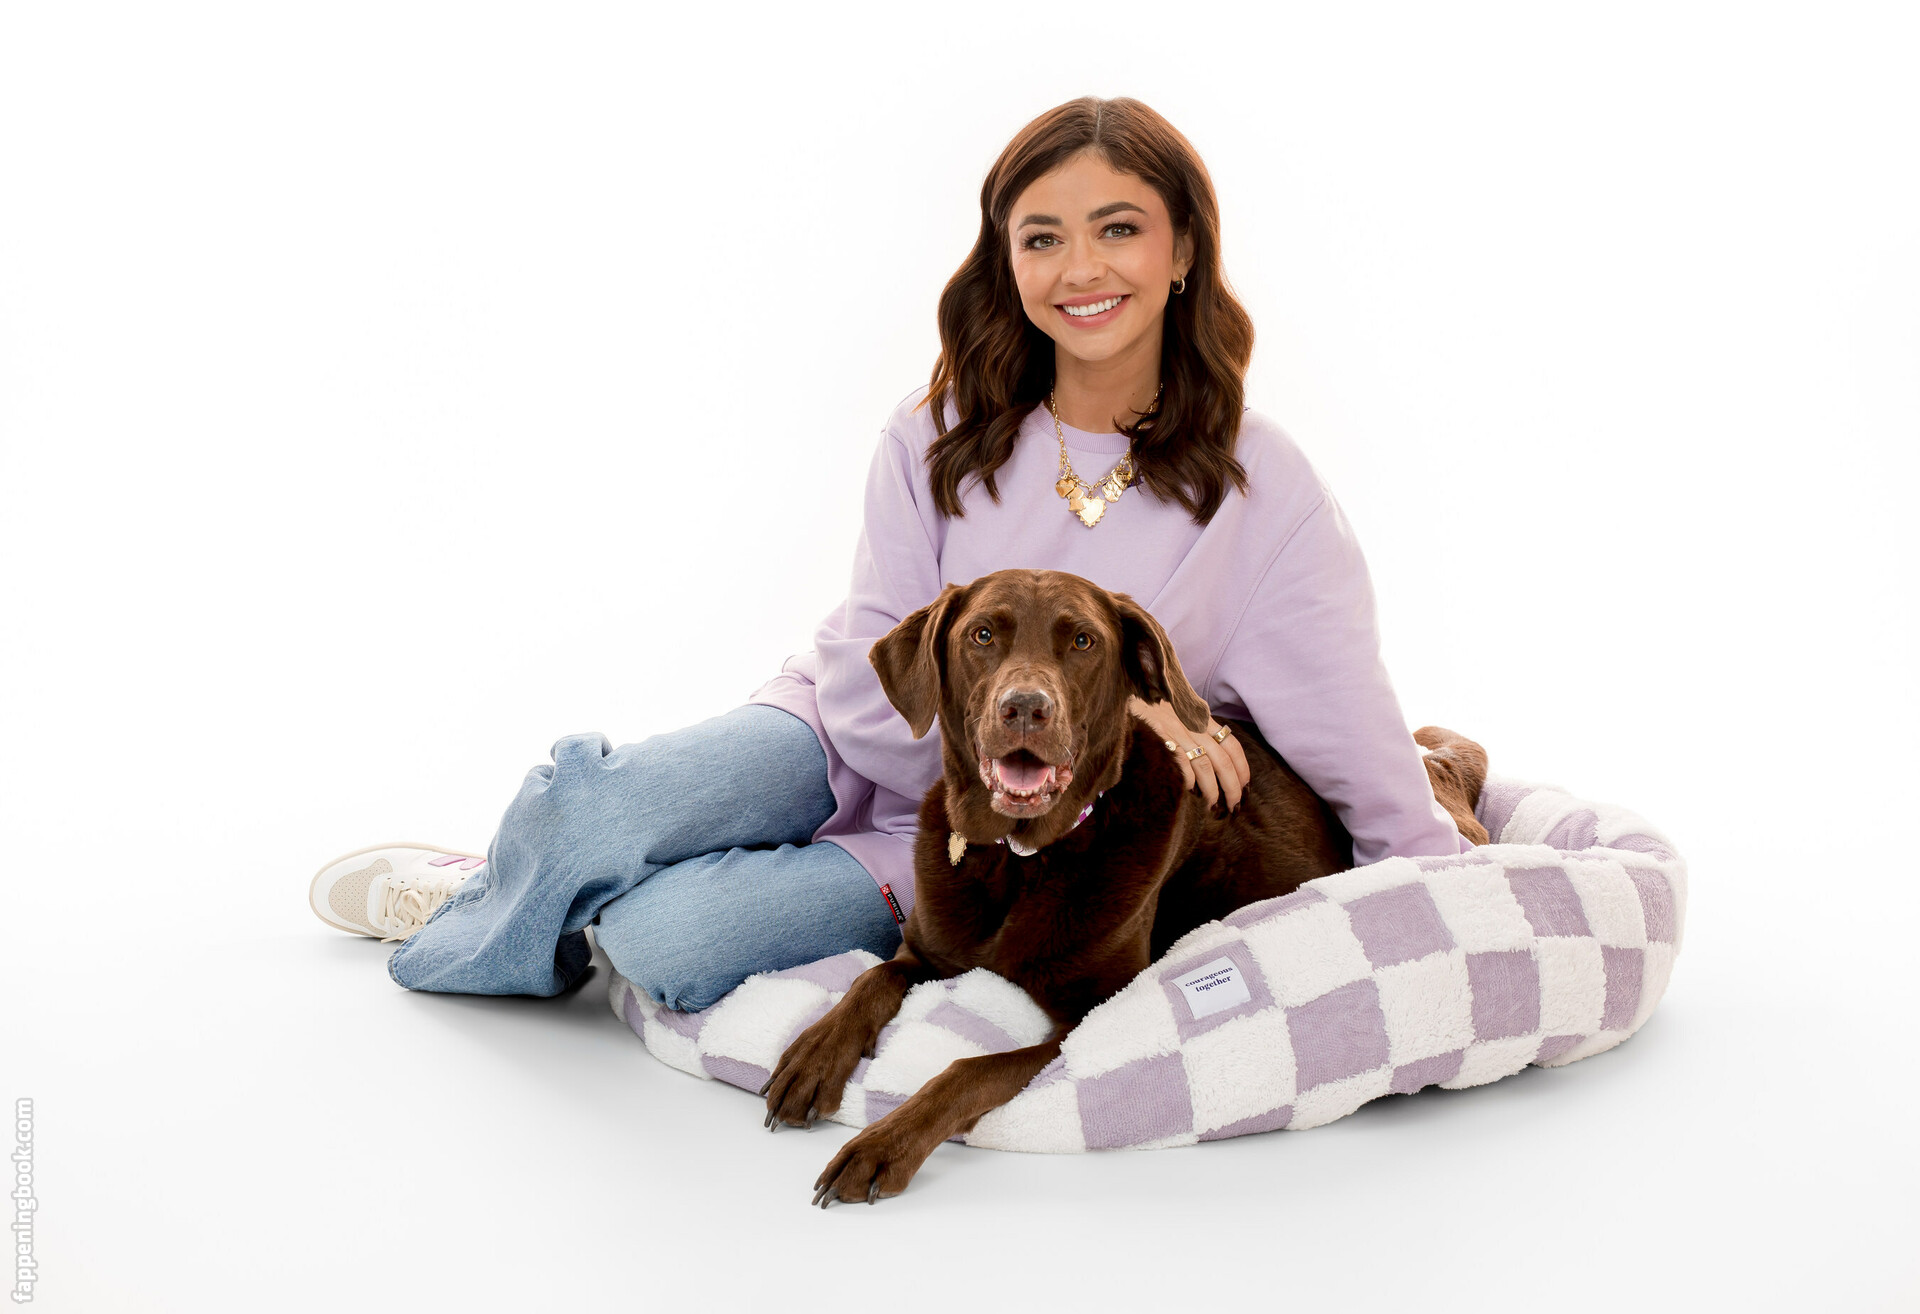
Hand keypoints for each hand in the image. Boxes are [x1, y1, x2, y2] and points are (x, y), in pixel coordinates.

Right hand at [1127, 696, 1251, 810]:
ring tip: (1213, 806)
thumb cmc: (1153, 705)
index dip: (1242, 767)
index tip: (1245, 785)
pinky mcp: (1161, 737)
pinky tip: (1190, 791)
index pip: (1231, 744)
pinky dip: (1189, 780)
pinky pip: (1181, 763)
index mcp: (1201, 718)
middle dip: (1233, 786)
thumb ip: (1195, 726)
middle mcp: (1193, 725)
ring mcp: (1177, 732)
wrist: (1129, 689)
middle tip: (1234, 805)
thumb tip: (1210, 751)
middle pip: (1222, 760)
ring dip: (1212, 790)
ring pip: (1205, 766)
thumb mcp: (1181, 710)